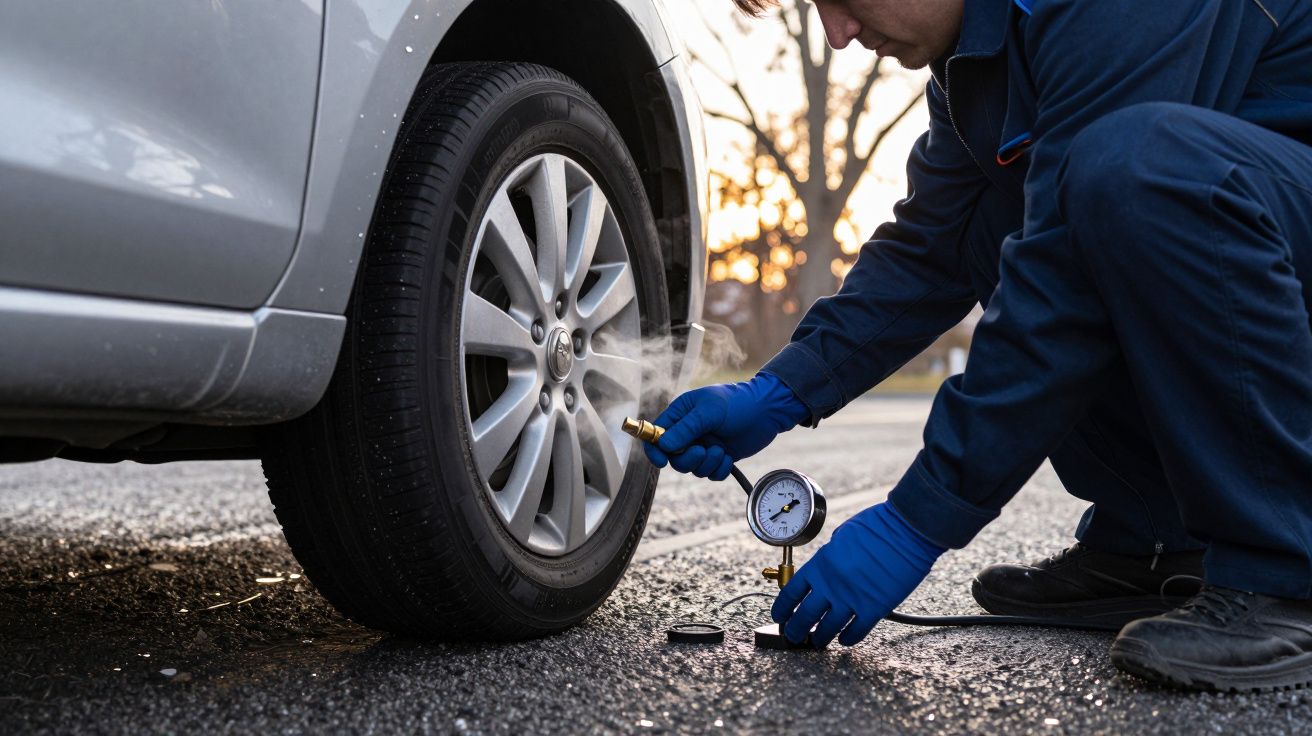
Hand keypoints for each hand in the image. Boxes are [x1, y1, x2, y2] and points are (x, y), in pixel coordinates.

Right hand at [643, 372, 808, 479]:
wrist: (767, 411)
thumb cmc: (738, 403)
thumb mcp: (710, 411)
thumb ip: (686, 428)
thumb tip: (664, 446)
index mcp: (681, 414)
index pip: (656, 435)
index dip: (655, 450)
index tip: (662, 461)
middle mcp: (689, 432)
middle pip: (674, 458)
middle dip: (688, 459)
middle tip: (702, 450)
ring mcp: (704, 445)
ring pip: (692, 468)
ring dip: (706, 464)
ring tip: (721, 451)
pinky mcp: (718, 457)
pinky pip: (710, 474)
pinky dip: (719, 470)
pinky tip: (728, 457)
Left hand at [772, 502, 944, 647]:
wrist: (906, 529)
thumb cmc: (877, 526)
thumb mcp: (841, 535)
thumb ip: (830, 556)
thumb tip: (827, 567)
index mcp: (821, 565)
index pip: (792, 592)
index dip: (783, 608)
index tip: (780, 616)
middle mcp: (832, 585)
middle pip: (805, 615)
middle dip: (796, 629)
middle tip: (792, 635)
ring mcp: (853, 599)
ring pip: (828, 628)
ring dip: (819, 637)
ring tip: (816, 642)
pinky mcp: (875, 608)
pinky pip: (857, 631)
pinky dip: (849, 638)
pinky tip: (844, 640)